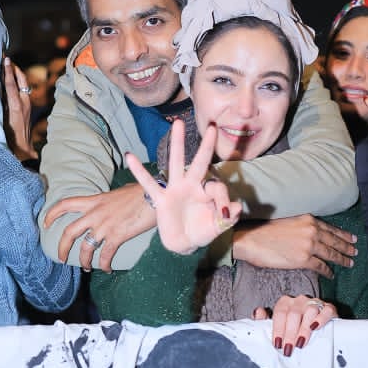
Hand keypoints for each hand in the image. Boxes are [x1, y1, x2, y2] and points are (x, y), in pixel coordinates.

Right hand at [1, 56, 36, 161]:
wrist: (22, 149)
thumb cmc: (8, 137)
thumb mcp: (1, 121)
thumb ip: (0, 106)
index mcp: (16, 106)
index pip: (11, 84)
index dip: (8, 71)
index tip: (6, 59)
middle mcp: (24, 103)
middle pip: (21, 79)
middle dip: (14, 68)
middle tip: (6, 58)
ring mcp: (27, 104)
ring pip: (23, 83)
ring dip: (16, 73)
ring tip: (8, 65)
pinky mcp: (27, 107)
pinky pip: (22, 90)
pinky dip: (17, 82)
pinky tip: (11, 79)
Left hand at [44, 181, 157, 268]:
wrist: (154, 195)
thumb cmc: (140, 192)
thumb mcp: (118, 192)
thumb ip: (109, 200)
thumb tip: (112, 202)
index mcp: (94, 201)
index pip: (65, 205)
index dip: (52, 214)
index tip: (46, 223)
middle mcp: (95, 214)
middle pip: (69, 232)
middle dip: (62, 247)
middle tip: (61, 258)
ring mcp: (104, 226)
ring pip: (85, 248)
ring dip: (84, 261)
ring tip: (86, 267)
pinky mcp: (117, 236)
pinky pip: (105, 255)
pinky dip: (104, 264)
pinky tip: (107, 268)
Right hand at [125, 118, 240, 254]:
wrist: (184, 244)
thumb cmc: (202, 231)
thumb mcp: (218, 227)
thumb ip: (228, 218)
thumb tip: (238, 207)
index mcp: (207, 191)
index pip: (217, 186)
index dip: (223, 200)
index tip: (226, 214)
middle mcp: (192, 185)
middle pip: (200, 161)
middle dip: (206, 145)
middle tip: (211, 127)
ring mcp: (176, 189)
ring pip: (177, 163)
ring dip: (178, 144)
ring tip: (177, 123)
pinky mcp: (162, 199)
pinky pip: (149, 184)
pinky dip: (139, 172)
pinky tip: (130, 157)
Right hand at [232, 215, 356, 277]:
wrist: (252, 239)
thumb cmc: (266, 231)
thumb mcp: (290, 222)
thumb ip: (304, 228)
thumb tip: (313, 236)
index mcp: (308, 220)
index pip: (331, 229)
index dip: (343, 235)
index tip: (352, 238)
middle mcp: (312, 231)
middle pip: (335, 241)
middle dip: (347, 247)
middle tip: (355, 252)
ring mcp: (309, 245)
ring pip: (331, 254)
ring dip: (342, 259)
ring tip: (350, 263)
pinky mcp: (303, 259)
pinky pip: (320, 266)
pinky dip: (328, 271)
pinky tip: (332, 274)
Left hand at [253, 294, 336, 355]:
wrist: (314, 323)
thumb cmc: (291, 326)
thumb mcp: (276, 324)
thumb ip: (264, 320)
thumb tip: (258, 312)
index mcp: (285, 302)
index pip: (280, 313)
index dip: (277, 329)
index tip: (277, 344)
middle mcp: (299, 300)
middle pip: (294, 314)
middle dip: (290, 333)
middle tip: (288, 349)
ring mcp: (314, 303)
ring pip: (310, 311)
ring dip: (304, 329)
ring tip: (300, 343)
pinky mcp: (329, 308)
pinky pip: (327, 310)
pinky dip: (321, 318)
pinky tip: (316, 327)